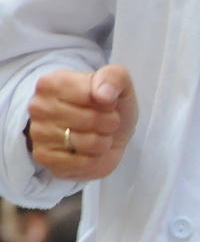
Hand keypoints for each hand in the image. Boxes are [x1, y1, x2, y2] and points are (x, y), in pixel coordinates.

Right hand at [27, 65, 137, 180]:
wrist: (110, 133)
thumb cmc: (110, 105)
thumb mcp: (119, 82)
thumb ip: (114, 77)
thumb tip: (103, 95)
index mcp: (52, 82)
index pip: (91, 95)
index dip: (109, 103)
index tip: (106, 102)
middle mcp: (39, 107)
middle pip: (91, 120)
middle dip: (109, 123)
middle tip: (105, 121)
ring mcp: (37, 133)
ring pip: (89, 143)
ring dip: (103, 141)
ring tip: (97, 135)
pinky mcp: (44, 158)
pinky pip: (82, 163)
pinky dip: (94, 159)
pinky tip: (88, 151)